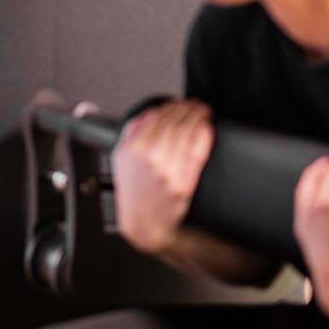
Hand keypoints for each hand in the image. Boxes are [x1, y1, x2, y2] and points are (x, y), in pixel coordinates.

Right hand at [109, 100, 212, 255]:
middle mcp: (148, 158)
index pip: (155, 115)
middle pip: (173, 120)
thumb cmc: (134, 194)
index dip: (171, 105)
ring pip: (186, 132)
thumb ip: (129, 135)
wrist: (143, 224)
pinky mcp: (181, 184)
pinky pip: (196, 152)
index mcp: (131, 149)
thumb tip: (146, 114)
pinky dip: (204, 137)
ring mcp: (165, 171)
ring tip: (204, 113)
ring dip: (199, 117)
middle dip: (189, 108)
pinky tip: (207, 129)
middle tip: (198, 106)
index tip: (180, 103)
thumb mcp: (121, 161)